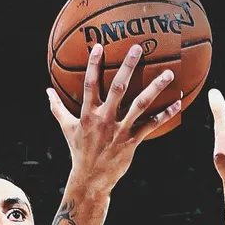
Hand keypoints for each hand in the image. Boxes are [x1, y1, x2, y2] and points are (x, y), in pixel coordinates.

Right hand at [47, 45, 180, 189]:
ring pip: (140, 105)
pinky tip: (177, 103)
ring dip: (155, 88)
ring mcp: (119, 130)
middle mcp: (104, 119)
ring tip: (168, 73)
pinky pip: (151, 125)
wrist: (90, 178)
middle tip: (137, 48)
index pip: (90, 84)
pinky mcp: (132, 141)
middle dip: (127, 67)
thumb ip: (57, 108)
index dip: (94, 64)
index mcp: (88, 113)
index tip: (99, 46)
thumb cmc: (79, 150)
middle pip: (118, 88)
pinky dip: (165, 114)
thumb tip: (47, 91)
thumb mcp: (66, 128)